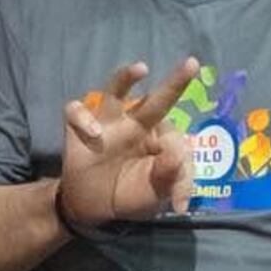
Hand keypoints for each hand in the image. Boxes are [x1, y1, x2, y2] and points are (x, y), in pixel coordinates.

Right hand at [60, 58, 202, 227]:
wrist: (94, 207)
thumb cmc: (131, 193)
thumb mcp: (156, 192)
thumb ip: (171, 176)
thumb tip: (177, 155)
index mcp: (159, 138)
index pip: (175, 140)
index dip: (181, 166)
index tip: (180, 203)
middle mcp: (137, 122)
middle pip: (157, 99)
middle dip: (176, 82)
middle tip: (193, 64)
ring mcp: (109, 121)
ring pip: (116, 90)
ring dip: (126, 77)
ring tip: (141, 68)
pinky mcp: (80, 126)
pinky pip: (77, 110)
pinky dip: (83, 117)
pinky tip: (95, 133)